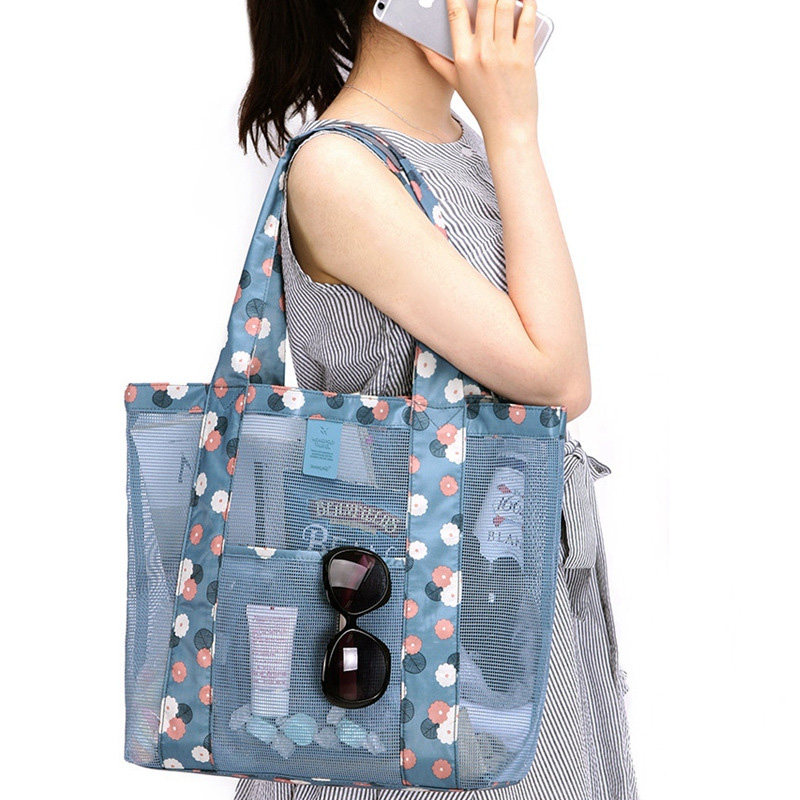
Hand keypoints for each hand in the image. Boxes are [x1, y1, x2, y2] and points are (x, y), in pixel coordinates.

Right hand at [418, 0, 539, 143]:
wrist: (507, 128)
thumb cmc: (484, 106)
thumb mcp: (456, 83)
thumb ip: (437, 60)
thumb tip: (421, 43)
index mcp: (463, 57)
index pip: (456, 13)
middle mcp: (482, 52)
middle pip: (484, 2)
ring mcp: (503, 53)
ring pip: (505, 5)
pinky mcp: (524, 56)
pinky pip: (526, 20)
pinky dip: (528, 4)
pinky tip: (526, 0)